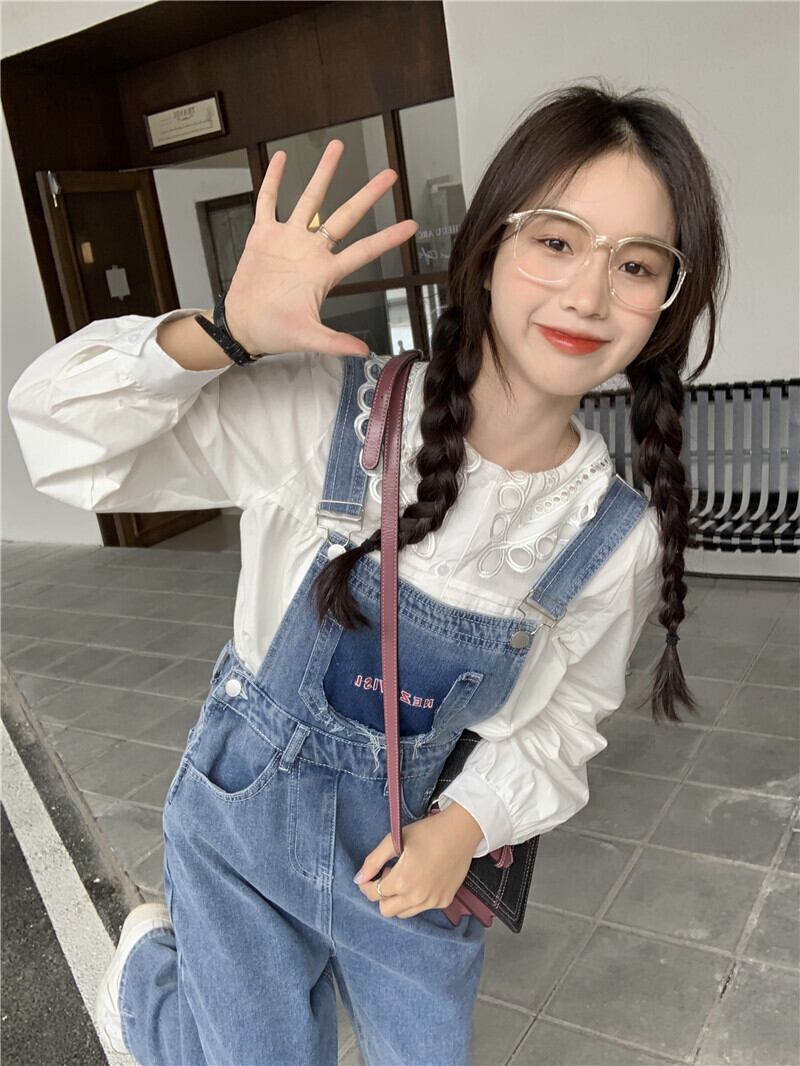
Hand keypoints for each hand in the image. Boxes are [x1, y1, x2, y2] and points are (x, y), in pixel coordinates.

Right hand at [223, 140, 418, 358]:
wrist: (243, 325)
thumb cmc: (275, 331)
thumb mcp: (308, 337)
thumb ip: (335, 342)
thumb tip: (363, 353)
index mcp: (325, 272)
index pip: (364, 251)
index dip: (387, 238)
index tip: (411, 226)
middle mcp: (311, 250)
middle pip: (345, 216)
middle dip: (368, 196)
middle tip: (389, 175)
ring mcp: (288, 240)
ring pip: (310, 199)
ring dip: (323, 174)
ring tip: (338, 147)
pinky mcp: (263, 235)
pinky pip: (269, 202)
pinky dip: (274, 180)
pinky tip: (282, 159)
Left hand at [354, 803, 484, 919]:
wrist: (461, 832)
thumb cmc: (427, 832)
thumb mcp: (395, 840)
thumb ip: (373, 860)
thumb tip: (358, 879)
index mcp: (402, 881)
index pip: (373, 894)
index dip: (367, 884)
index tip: (371, 875)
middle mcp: (417, 897)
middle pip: (387, 910)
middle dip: (381, 895)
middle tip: (389, 875)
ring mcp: (432, 902)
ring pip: (404, 913)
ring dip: (398, 899)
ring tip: (406, 876)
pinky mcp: (444, 901)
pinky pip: (423, 907)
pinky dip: (416, 898)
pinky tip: (422, 878)